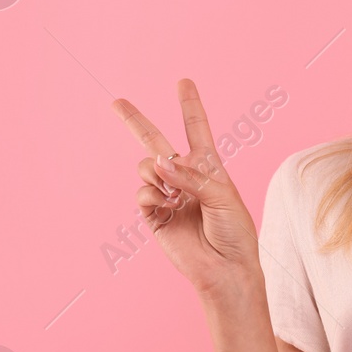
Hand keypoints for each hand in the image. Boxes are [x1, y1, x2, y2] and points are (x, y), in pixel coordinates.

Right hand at [111, 79, 259, 297]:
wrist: (226, 269)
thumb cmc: (235, 232)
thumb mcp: (223, 196)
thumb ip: (191, 176)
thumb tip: (159, 163)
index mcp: (207, 167)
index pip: (196, 129)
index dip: (189, 105)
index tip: (183, 82)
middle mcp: (184, 177)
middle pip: (155, 141)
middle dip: (135, 121)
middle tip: (117, 102)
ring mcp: (167, 196)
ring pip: (146, 167)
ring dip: (153, 170)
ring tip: (170, 190)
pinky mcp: (155, 216)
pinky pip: (143, 193)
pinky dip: (151, 194)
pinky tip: (166, 205)